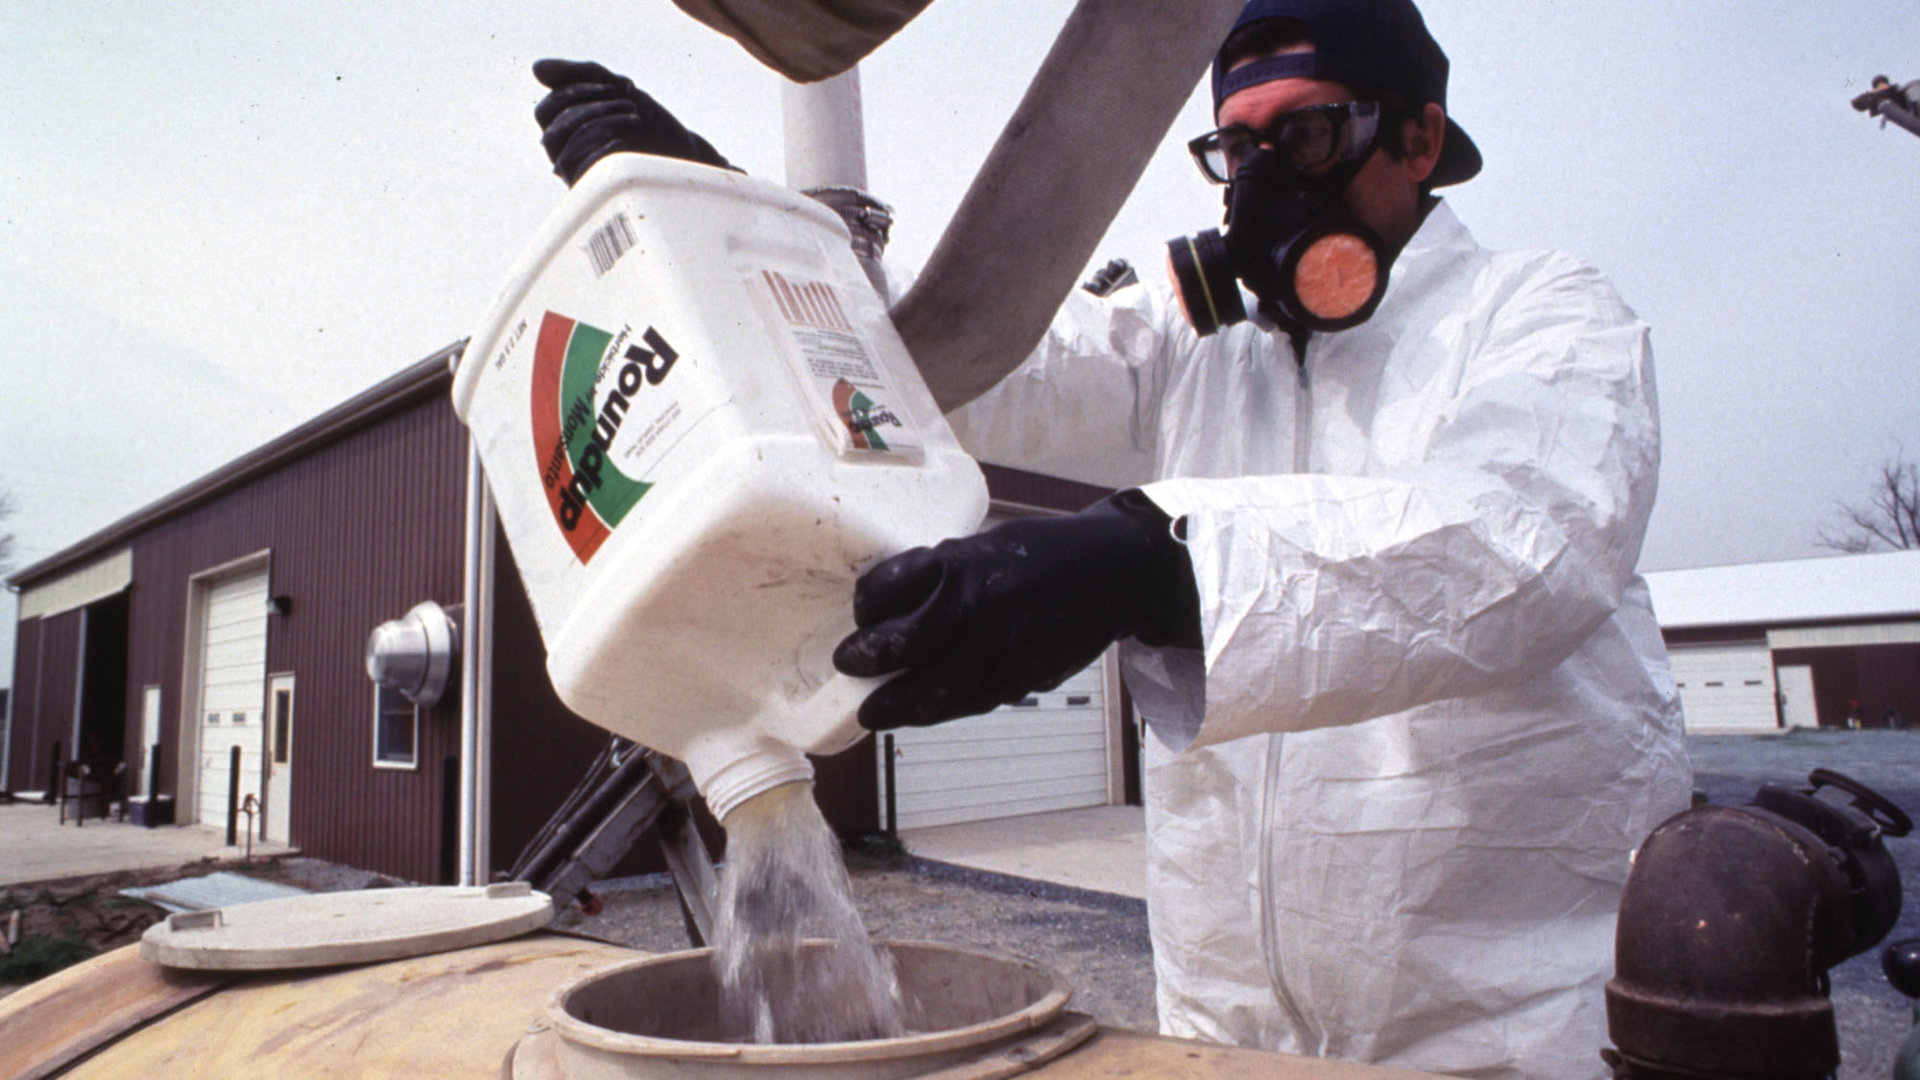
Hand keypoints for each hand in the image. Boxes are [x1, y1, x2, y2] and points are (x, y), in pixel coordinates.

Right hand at [532, 59, 734, 185]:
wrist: (685, 156)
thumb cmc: (650, 124)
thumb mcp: (617, 90)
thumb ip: (580, 74)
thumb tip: (536, 68)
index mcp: (566, 130)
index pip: (546, 110)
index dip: (573, 92)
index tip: (611, 85)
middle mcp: (566, 155)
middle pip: (554, 128)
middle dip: (592, 107)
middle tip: (628, 101)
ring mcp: (580, 175)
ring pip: (568, 148)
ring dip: (603, 124)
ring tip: (635, 117)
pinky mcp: (597, 191)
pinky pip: (582, 171)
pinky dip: (601, 151)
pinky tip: (624, 143)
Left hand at [833, 490, 1201, 729]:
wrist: (1110, 572)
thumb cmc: (1040, 555)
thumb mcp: (985, 546)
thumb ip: (943, 575)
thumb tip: (893, 610)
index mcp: (961, 561)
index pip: (889, 586)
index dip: (867, 603)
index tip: (861, 611)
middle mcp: (978, 602)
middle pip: (905, 642)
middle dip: (868, 660)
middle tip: (848, 665)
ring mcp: (1001, 643)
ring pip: (936, 686)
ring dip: (898, 703)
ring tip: (873, 713)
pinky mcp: (1022, 673)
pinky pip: (971, 700)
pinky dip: (940, 711)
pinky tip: (919, 714)